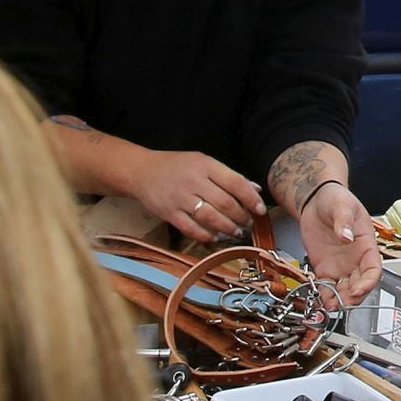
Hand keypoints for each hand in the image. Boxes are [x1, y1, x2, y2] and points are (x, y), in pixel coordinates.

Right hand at [125, 150, 266, 242]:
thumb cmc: (177, 166)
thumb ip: (229, 176)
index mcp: (206, 166)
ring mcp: (180, 198)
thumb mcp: (204, 162)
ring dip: (228, 228)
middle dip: (242, 217)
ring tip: (237, 232)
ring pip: (210, 218)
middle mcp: (194, 181)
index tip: (260, 210)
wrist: (140, 171)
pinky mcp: (168, 213)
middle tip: (248, 223)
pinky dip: (206, 236)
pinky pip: (191, 228)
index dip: (251, 199)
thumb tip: (255, 189)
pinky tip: (216, 238)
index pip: (235, 183)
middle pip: (225, 203)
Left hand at [296, 182, 381, 303]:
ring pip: (344, 289)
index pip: (374, 269)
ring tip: (330, 306)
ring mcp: (340, 265)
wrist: (316, 201)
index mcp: (367, 245)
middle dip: (353, 297)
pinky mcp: (324, 268)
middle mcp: (356, 259)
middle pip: (360, 284)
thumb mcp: (342, 205)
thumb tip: (346, 237)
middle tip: (342, 303)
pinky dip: (325, 296)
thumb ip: (344, 221)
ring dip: (339, 300)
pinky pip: (327, 286)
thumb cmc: (336, 200)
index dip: (368, 282)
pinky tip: (321, 301)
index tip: (357, 289)